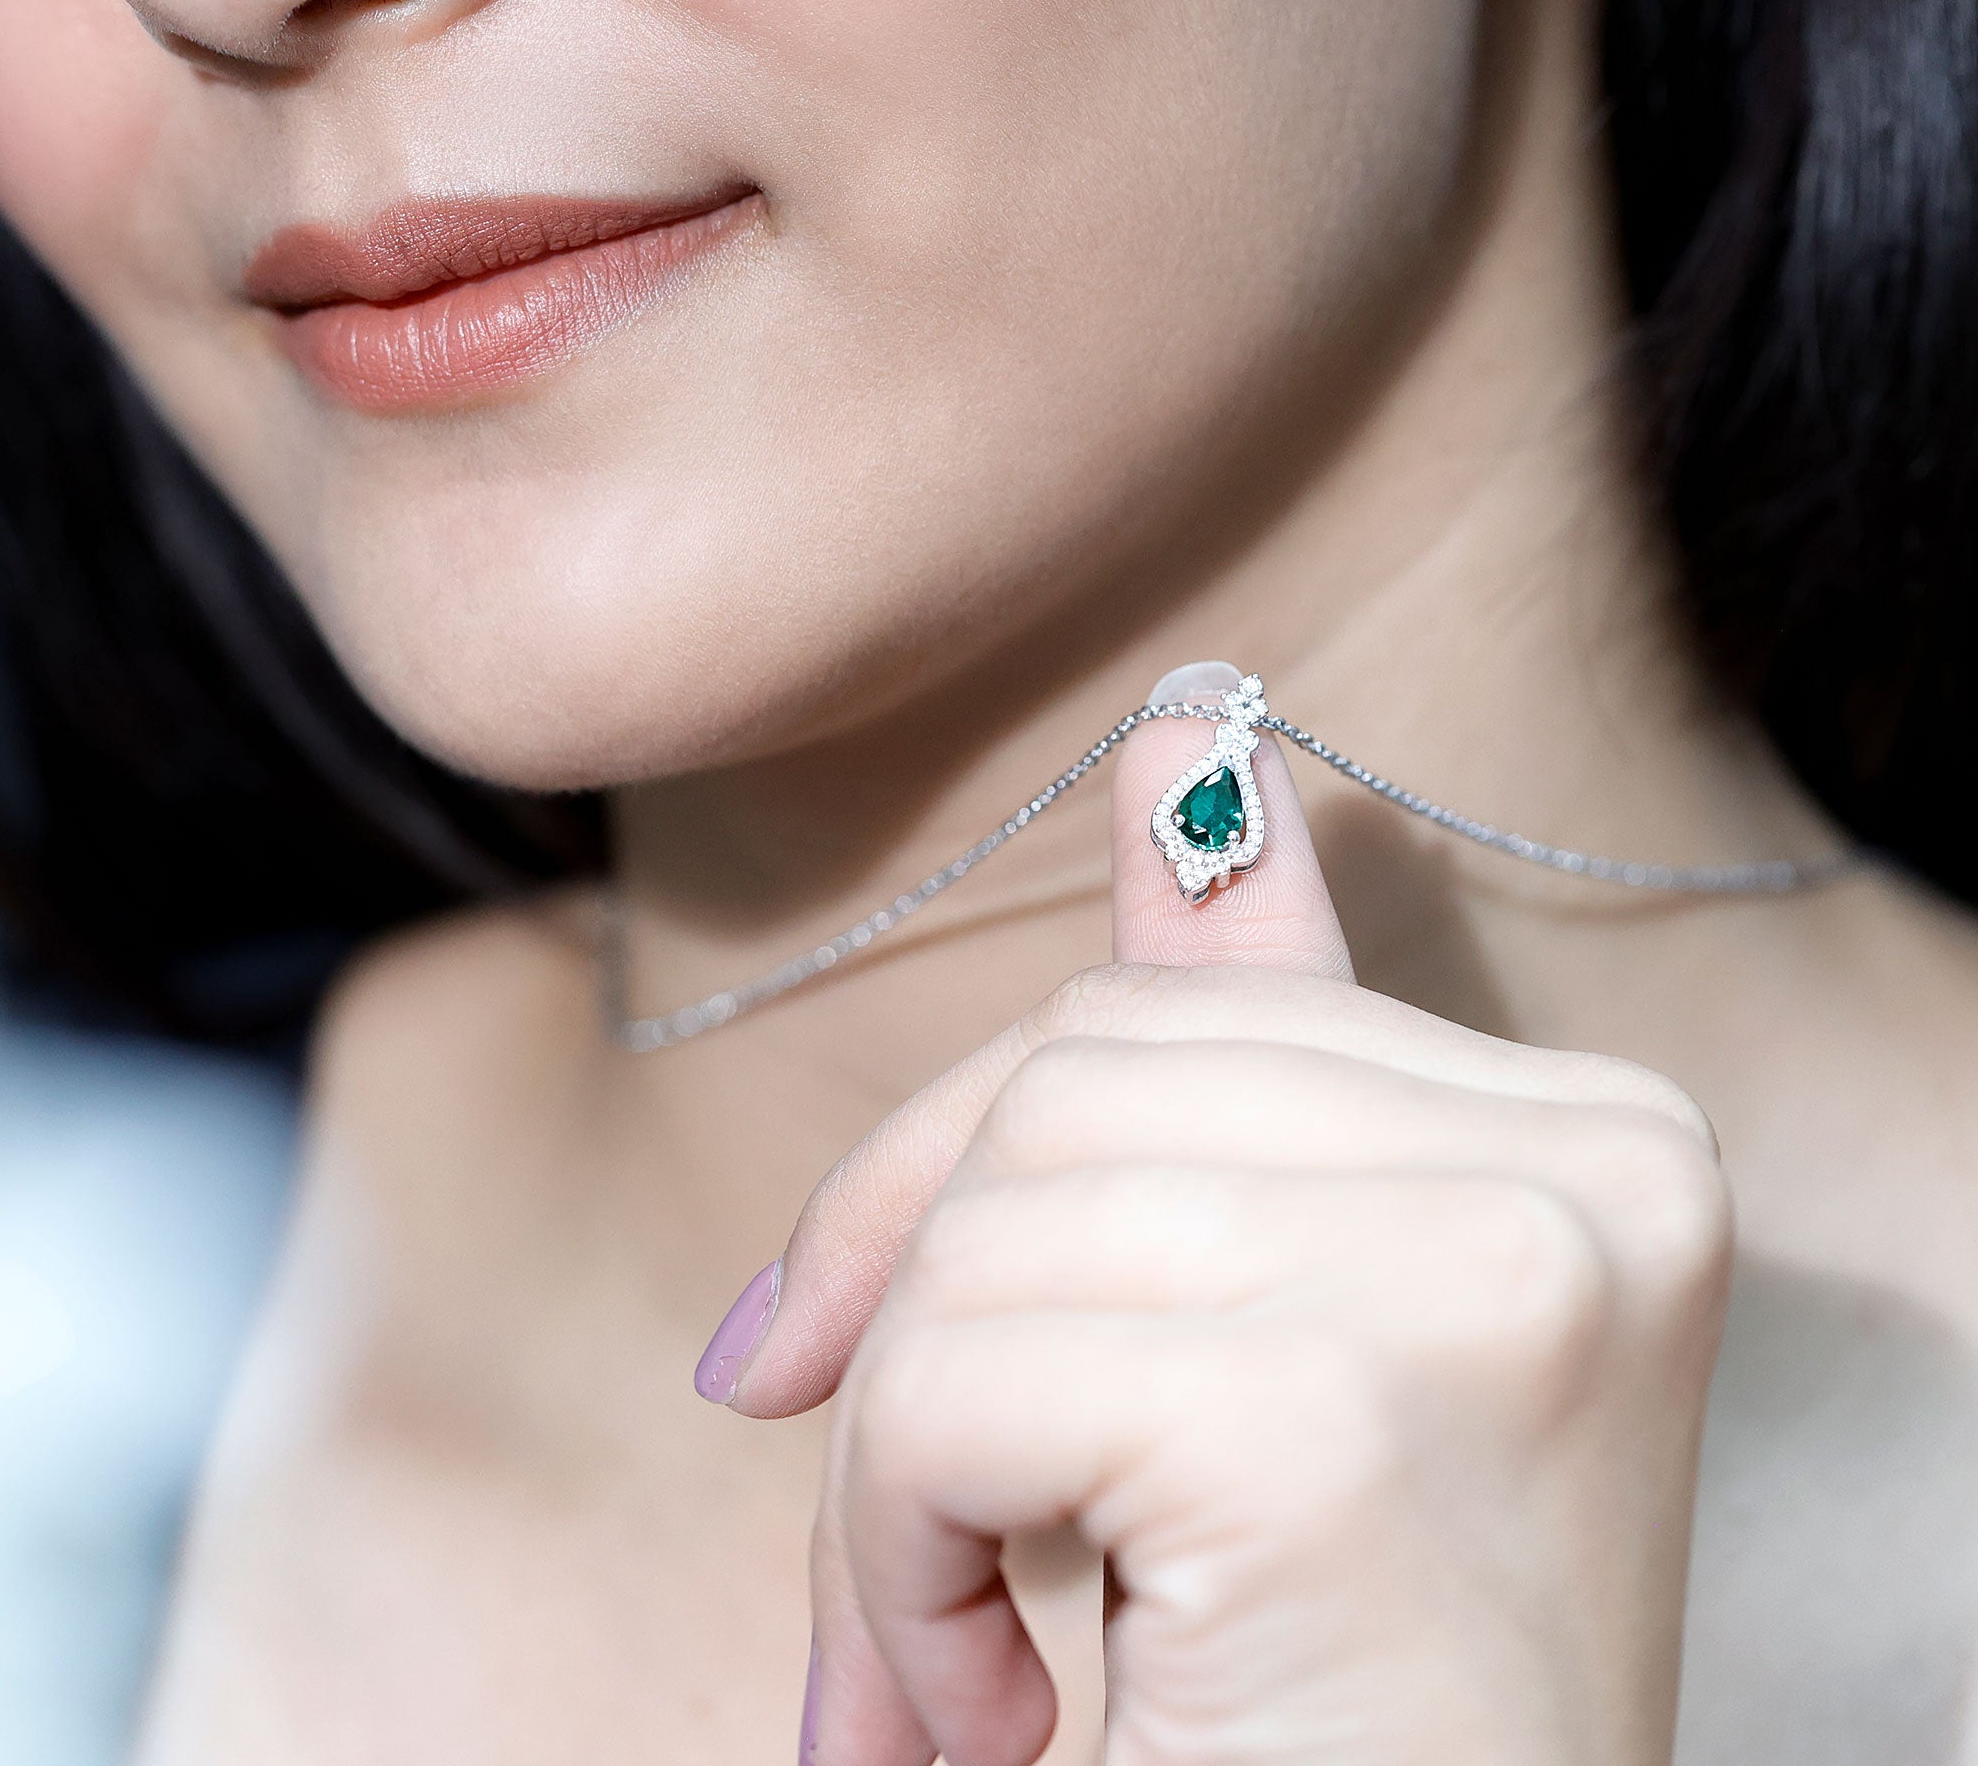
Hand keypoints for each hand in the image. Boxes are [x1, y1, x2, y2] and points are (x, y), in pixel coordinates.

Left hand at [707, 677, 1732, 1765]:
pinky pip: (958, 1379)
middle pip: (1066, 1097)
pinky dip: (897, 1558)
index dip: (954, 1165)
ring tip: (969, 1668)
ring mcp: (1482, 1275)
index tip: (815, 1324)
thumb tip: (1182, 732)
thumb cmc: (1338, 1690)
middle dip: (915, 1326)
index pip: (1167, 1024)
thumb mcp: (1290, 1334)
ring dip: (894, 1484)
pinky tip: (1007, 1709)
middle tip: (920, 1570)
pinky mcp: (1333, 1419)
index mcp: (1586, 1138)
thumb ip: (1240, 1039)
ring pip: (992, 1234)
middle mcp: (1585, 1173)